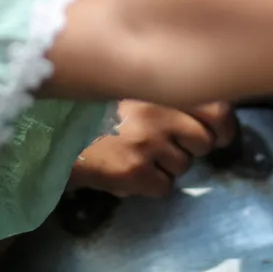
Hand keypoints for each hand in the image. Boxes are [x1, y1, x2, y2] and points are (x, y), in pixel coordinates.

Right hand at [69, 100, 237, 197]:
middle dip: (195, 147)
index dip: (223, 125)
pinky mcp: (134, 170)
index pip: (217, 107)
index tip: (219, 133)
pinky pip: (165, 187)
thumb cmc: (90, 106)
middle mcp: (158, 111)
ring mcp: (147, 142)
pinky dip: (152, 184)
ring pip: (184, 166)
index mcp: (159, 86)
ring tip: (143, 154)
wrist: (49, 131)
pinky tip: (132, 171)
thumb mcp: (128, 84)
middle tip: (177, 146)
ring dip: (169, 165)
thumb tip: (203, 109)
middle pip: (204, 141)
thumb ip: (161, 89)